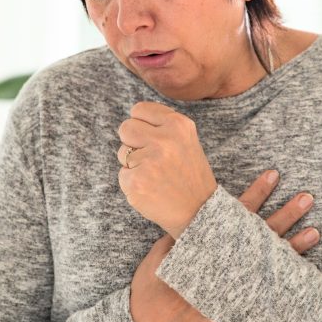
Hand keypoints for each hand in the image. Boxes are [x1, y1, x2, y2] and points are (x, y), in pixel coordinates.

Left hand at [117, 102, 217, 237]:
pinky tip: (151, 189)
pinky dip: (132, 183)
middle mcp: (164, 140)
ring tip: (155, 175)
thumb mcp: (185, 141)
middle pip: (125, 127)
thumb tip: (133, 117)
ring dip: (132, 164)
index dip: (140, 124)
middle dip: (132, 142)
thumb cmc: (189, 175)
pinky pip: (122, 174)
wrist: (199, 212)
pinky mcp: (136, 182)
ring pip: (122, 152)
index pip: (139, 109)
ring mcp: (149, 161)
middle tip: (149, 158)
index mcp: (178, 125)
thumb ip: (162, 126)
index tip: (149, 137)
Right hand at [129, 169, 320, 321]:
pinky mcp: (241, 307)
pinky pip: (269, 292)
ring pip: (273, 263)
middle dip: (287, 215)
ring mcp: (237, 287)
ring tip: (316, 231)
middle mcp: (229, 264)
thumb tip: (201, 210)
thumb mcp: (167, 248)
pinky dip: (286, 281)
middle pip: (264, 234)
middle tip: (307, 198)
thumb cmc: (154, 283)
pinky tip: (304, 272)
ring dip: (295, 246)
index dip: (257, 192)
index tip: (273, 175)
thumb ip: (187, 230)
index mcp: (210, 243)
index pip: (239, 211)